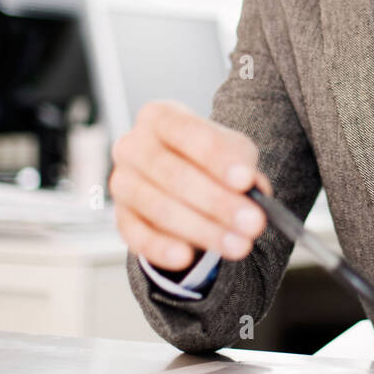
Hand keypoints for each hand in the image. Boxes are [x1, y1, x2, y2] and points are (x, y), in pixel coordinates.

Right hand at [109, 100, 272, 270]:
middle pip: (173, 174)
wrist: (184, 177)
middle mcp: (133, 145)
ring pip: (158, 208)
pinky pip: (137, 236)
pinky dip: (161, 248)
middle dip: (218, 202)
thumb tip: (252, 187)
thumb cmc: (208, 159)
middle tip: (253, 223)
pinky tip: (186, 258)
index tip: (245, 180)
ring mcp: (122, 182)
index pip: (188, 133)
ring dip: (202, 230)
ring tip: (239, 245)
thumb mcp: (232, 151)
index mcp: (159, 116)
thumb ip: (242, 164)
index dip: (217, 158)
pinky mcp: (120, 217)